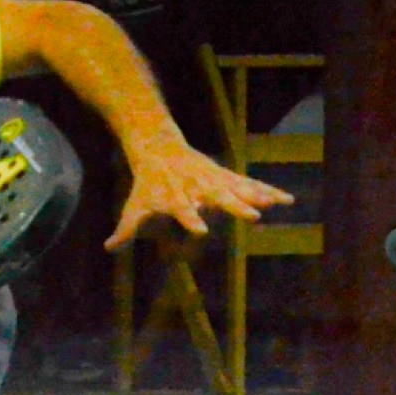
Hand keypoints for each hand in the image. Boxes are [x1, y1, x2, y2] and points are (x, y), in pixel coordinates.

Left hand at [107, 133, 293, 252]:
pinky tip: (286, 200)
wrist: (158, 147)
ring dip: (260, 196)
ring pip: (240, 187)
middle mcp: (199, 186)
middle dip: (236, 205)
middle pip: (219, 197)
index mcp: (178, 196)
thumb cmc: (147, 183)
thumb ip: (127, 228)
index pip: (184, 210)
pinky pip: (249, 184)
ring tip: (279, 204)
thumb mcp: (135, 205)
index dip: (191, 220)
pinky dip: (267, 191)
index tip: (201, 231)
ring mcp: (215, 179)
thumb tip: (109, 247)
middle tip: (254, 216)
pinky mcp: (225, 175)